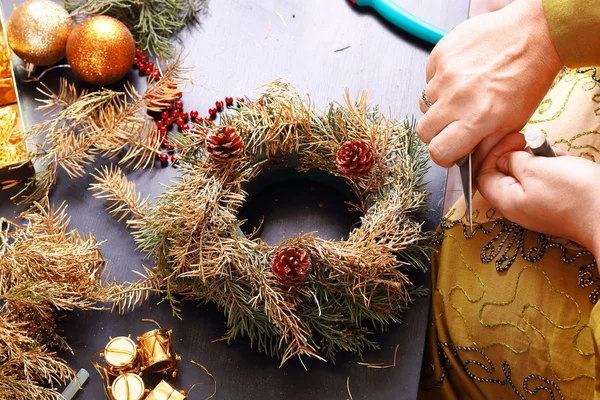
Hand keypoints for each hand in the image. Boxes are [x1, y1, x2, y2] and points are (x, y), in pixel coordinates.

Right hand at [417, 0, 562, 171]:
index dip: (442, 154)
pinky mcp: (440, 55)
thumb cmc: (528, 76)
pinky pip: (428, 78)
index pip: (438, 151)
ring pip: (424, 104)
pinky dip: (440, 81)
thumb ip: (486, 145)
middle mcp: (457, 97)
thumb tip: (467, 163)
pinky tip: (461, 75)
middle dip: (436, 132)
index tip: (449, 150)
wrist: (533, 34)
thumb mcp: (514, 121)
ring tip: (461, 93)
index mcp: (478, 118)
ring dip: (439, 104)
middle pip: (424, 130)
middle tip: (453, 123)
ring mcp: (445, 75)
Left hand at [476, 133, 599, 256]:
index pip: (483, 174)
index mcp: (506, 200)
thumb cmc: (573, 193)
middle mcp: (518, 206)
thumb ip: (513, 161)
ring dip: (540, 159)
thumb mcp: (535, 169)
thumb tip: (504, 158)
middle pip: (506, 173)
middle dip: (519, 154)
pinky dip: (553, 167)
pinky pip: (546, 180)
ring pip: (529, 174)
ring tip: (555, 155)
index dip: (493, 153)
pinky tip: (565, 162)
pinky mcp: (556, 202)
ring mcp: (538, 205)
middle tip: (535, 144)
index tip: (513, 140)